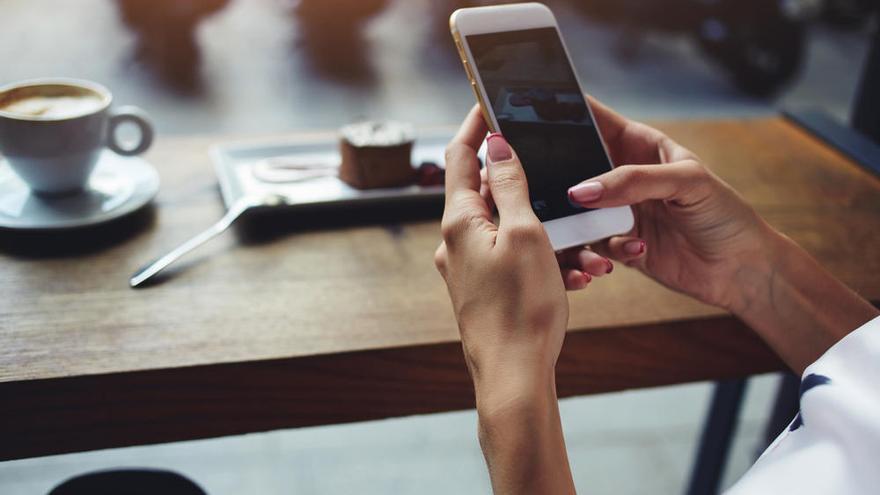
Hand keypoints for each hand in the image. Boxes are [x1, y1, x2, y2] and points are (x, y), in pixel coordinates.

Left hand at [434, 106, 568, 408]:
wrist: (514, 376)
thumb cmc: (521, 308)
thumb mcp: (526, 234)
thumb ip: (509, 185)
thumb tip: (496, 145)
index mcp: (459, 221)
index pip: (458, 156)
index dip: (475, 126)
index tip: (491, 103)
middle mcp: (456, 242)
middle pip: (485, 191)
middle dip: (525, 182)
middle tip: (555, 174)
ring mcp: (467, 268)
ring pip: (508, 229)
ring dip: (545, 229)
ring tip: (582, 248)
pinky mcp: (482, 290)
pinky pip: (513, 259)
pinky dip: (541, 257)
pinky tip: (572, 274)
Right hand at [562, 97, 774, 311]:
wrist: (740, 269)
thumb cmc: (724, 214)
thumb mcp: (686, 183)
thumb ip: (633, 181)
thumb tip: (581, 191)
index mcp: (638, 144)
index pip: (593, 118)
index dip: (564, 111)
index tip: (531, 113)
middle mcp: (621, 175)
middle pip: (572, 166)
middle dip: (557, 175)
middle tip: (544, 183)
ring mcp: (616, 210)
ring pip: (573, 210)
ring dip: (578, 223)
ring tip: (598, 233)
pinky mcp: (614, 243)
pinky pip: (588, 244)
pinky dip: (600, 251)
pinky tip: (636, 251)